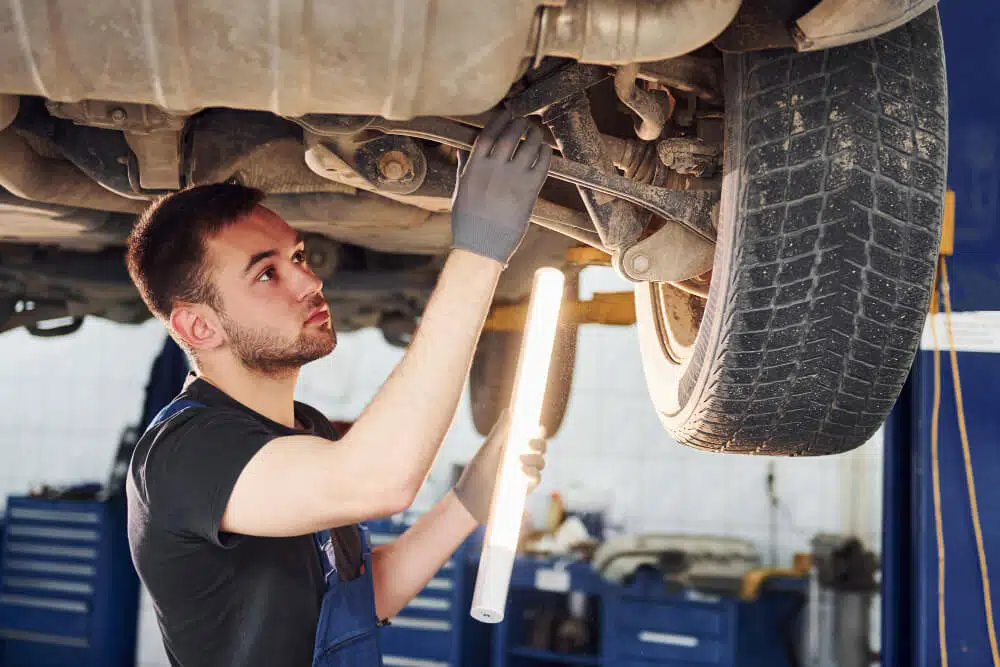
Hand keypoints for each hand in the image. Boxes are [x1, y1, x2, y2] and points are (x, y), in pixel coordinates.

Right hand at [450, 109, 553, 265]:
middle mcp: (494, 169)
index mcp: (474, 166)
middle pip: (510, 135)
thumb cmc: (468, 220)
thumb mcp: (461, 189)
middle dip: (519, 123)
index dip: (499, 121)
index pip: (488, 134)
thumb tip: (461, 148)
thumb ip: (464, 166)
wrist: (481, 245)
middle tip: (524, 121)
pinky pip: (542, 163)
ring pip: (528, 145)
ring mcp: (513, 178)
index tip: (505, 114)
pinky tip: (544, 149)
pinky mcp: (529, 190)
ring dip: (534, 134)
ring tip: (535, 132)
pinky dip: (545, 152)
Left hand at [453, 409, 546, 523]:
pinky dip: (532, 474)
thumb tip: (510, 410)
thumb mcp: (487, 451)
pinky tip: (521, 472)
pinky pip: (537, 478)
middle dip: (540, 444)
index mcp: (511, 446)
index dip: (537, 430)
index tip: (535, 427)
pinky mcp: (525, 488)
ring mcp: (523, 474)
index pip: (530, 434)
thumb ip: (499, 432)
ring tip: (520, 460)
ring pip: (541, 462)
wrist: (471, 502)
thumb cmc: (475, 474)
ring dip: (535, 459)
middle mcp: (519, 458)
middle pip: (541, 447)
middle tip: (530, 443)